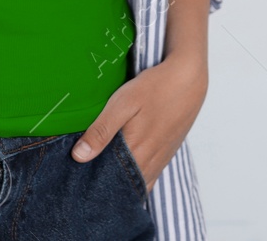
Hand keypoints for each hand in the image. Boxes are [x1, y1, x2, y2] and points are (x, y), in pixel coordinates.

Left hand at [70, 53, 207, 188]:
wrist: (188, 79)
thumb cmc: (155, 87)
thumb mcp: (123, 102)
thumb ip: (102, 130)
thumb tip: (79, 156)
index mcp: (136, 153)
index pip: (110, 183)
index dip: (94, 183)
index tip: (78, 178)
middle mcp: (150, 163)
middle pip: (123, 186)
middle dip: (105, 185)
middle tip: (86, 176)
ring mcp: (160, 160)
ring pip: (137, 183)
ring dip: (121, 182)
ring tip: (103, 173)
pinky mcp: (166, 153)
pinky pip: (148, 176)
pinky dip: (135, 177)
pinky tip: (126, 167)